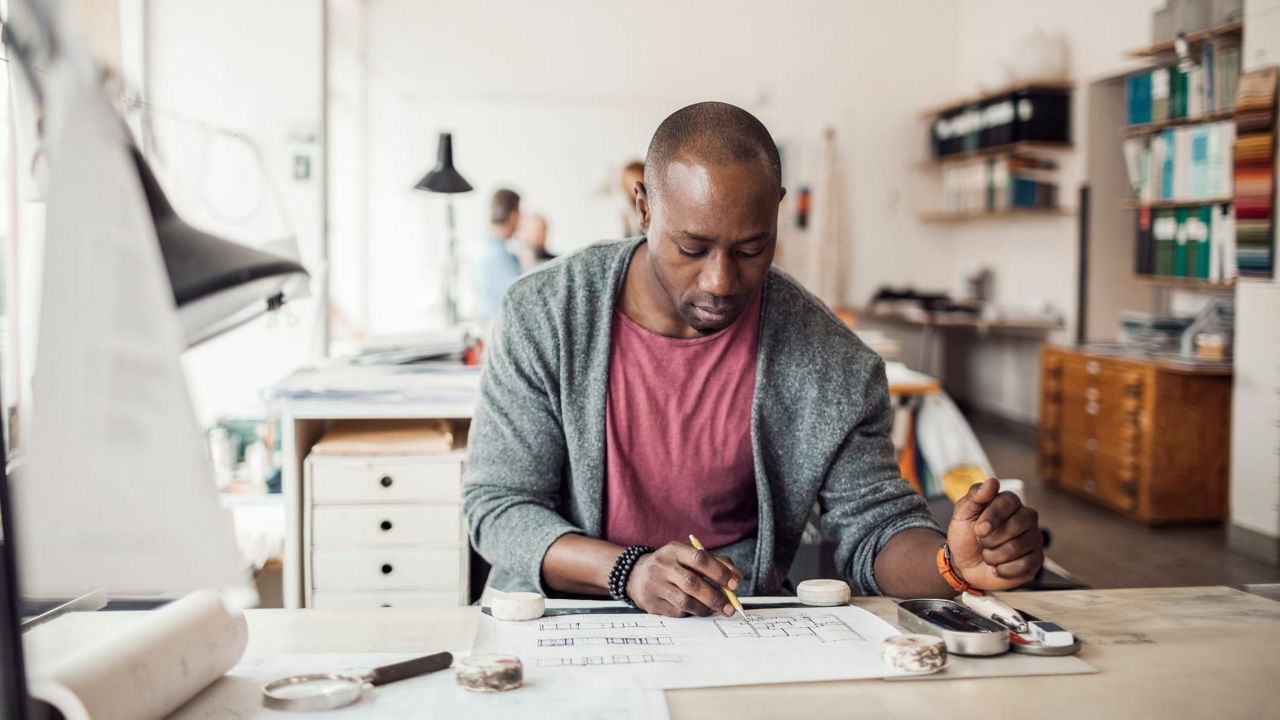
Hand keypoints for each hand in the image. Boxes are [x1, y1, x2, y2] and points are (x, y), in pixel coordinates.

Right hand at [625, 542, 743, 617]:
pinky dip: (693, 613)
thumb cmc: (672, 565)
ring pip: (685, 602)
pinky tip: (698, 609)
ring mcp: (654, 585)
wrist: (636, 575)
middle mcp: (662, 566)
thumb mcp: (690, 557)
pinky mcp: (651, 603)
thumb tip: (737, 578)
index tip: (734, 584)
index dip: (719, 571)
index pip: (699, 559)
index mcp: (674, 550)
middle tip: (730, 607)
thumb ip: (716, 563)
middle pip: (692, 583)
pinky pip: (677, 612)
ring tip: (717, 610)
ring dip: (706, 608)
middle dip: (715, 597)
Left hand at [946, 478, 1042, 590]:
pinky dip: (1003, 569)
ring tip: (987, 554)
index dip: (992, 516)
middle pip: (1018, 524)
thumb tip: (992, 481)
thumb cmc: (966, 536)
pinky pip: (1023, 566)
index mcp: (1009, 502)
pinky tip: (997, 567)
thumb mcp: (962, 514)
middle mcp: (1026, 518)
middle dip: (992, 538)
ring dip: (993, 555)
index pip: (1009, 501)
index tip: (978, 529)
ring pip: (1017, 547)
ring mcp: (1033, 539)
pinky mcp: (1035, 561)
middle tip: (982, 541)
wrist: (964, 565)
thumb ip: (975, 496)